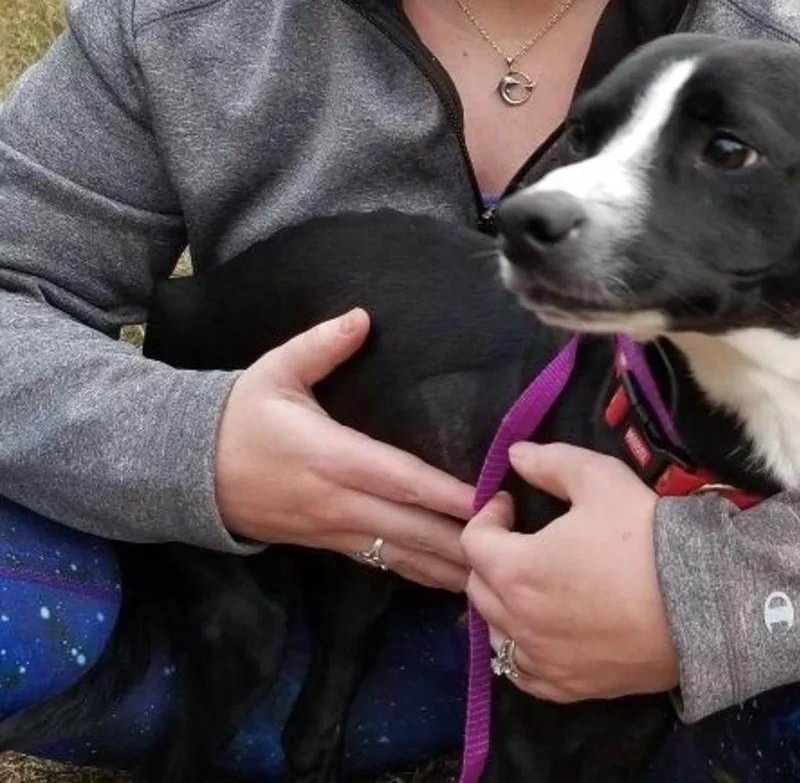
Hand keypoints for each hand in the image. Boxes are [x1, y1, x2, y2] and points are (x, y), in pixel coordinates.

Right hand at [214, 307, 474, 589]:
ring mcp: (333, 529)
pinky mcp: (328, 545)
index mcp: (331, 456)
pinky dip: (418, 572)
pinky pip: (382, 563)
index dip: (443, 493)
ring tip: (495, 576)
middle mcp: (338, 501)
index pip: (399, 479)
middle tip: (513, 545)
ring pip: (399, 555)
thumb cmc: (240, 415)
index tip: (485, 499)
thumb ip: (321, 345)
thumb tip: (362, 317)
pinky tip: (449, 582)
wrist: (187, 470)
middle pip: (409, 528)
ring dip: (445, 566)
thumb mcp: (275, 371)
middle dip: (460, 540)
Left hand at [462, 441, 679, 702]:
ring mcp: (543, 661)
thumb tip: (515, 454)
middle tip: (520, 538)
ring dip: (502, 603)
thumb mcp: (599, 479)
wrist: (699, 604)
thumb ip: (550, 462)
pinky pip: (522, 671)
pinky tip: (543, 630)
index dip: (489, 515)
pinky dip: (522, 647)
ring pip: (496, 631)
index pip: (474, 541)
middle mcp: (519, 623)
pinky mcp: (569, 687)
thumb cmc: (643, 537)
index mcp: (518, 571)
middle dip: (491, 557)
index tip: (513, 503)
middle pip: (479, 587)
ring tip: (532, 582)